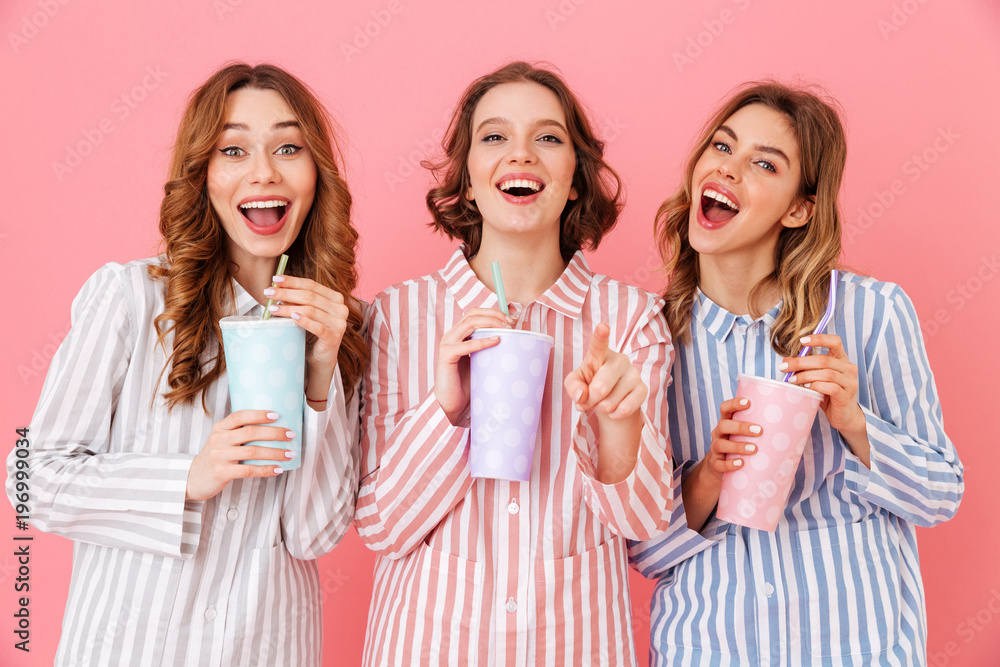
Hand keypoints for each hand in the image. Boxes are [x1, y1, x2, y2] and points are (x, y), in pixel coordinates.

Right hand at [186, 410, 293, 500]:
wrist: (193, 478)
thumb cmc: (216, 456)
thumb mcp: (221, 439)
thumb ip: (239, 432)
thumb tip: (273, 427)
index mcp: (220, 427)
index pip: (240, 416)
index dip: (259, 414)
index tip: (277, 415)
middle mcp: (219, 439)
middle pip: (251, 433)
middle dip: (274, 433)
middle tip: (291, 435)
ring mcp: (220, 456)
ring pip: (253, 452)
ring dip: (275, 453)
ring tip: (290, 454)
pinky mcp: (222, 472)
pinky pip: (249, 470)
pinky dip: (266, 469)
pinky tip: (278, 469)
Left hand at [263, 274, 348, 375]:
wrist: (321, 357)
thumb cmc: (312, 333)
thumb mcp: (305, 313)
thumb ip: (296, 300)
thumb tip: (276, 287)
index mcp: (335, 298)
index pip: (311, 285)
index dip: (292, 281)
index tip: (275, 279)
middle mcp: (340, 308)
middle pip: (309, 296)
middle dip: (286, 293)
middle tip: (268, 292)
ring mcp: (339, 323)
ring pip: (310, 310)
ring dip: (288, 308)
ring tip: (272, 308)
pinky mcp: (334, 337)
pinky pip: (317, 327)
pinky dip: (304, 321)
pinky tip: (292, 317)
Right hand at [433, 307, 513, 424]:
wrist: (452, 404)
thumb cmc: (467, 384)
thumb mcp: (481, 361)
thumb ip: (490, 349)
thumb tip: (514, 341)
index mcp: (459, 335)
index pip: (475, 313)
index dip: (493, 312)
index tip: (512, 317)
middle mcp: (451, 336)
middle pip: (472, 314)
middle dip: (493, 314)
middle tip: (511, 322)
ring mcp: (447, 344)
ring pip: (469, 323)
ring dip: (490, 323)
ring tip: (505, 328)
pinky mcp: (446, 356)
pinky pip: (465, 345)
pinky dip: (482, 341)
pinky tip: (496, 341)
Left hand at [564, 323, 646, 483]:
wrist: (610, 398)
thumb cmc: (590, 383)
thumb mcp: (575, 383)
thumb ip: (572, 386)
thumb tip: (581, 395)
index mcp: (599, 354)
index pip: (599, 343)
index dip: (601, 335)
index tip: (603, 326)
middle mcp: (619, 359)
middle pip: (600, 388)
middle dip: (590, 401)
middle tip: (588, 401)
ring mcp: (633, 374)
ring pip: (610, 402)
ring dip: (601, 409)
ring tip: (602, 402)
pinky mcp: (643, 389)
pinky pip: (625, 409)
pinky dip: (615, 415)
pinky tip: (614, 409)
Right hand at [700, 397, 761, 485]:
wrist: (722, 468)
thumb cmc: (742, 445)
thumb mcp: (747, 434)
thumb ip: (763, 427)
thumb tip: (798, 424)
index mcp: (727, 422)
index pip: (725, 408)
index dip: (734, 404)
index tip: (748, 402)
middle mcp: (719, 433)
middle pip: (724, 425)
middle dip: (741, 427)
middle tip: (759, 431)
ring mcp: (715, 448)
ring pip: (721, 444)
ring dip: (738, 446)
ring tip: (754, 449)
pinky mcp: (715, 463)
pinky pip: (718, 464)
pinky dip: (729, 464)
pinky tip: (741, 463)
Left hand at [780, 334, 865, 439]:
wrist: (844, 416)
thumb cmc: (829, 394)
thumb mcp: (816, 378)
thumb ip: (804, 368)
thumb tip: (786, 360)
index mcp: (842, 360)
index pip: (835, 342)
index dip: (819, 338)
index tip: (802, 341)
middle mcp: (849, 368)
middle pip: (823, 359)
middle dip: (800, 362)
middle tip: (784, 367)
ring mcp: (850, 382)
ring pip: (825, 373)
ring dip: (805, 376)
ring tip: (791, 380)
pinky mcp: (846, 395)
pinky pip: (830, 387)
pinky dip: (815, 386)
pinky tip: (806, 388)